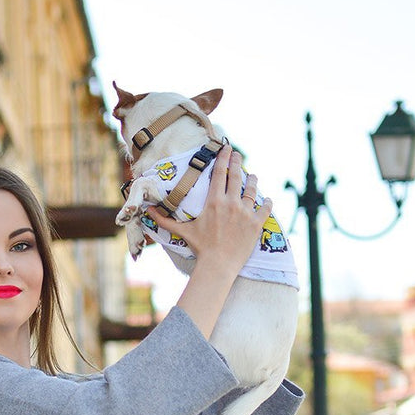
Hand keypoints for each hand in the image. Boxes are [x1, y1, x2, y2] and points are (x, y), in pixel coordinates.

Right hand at [147, 143, 270, 274]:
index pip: (220, 173)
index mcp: (214, 201)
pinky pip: (265, 208)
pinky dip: (267, 202)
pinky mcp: (256, 224)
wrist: (218, 265)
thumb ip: (165, 220)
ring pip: (252, 190)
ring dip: (253, 180)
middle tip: (237, 154)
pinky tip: (267, 199)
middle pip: (236, 176)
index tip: (226, 148)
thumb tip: (147, 212)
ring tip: (253, 176)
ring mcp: (246, 213)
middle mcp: (231, 203)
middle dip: (236, 161)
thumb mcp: (182, 231)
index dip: (223, 158)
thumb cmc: (200, 248)